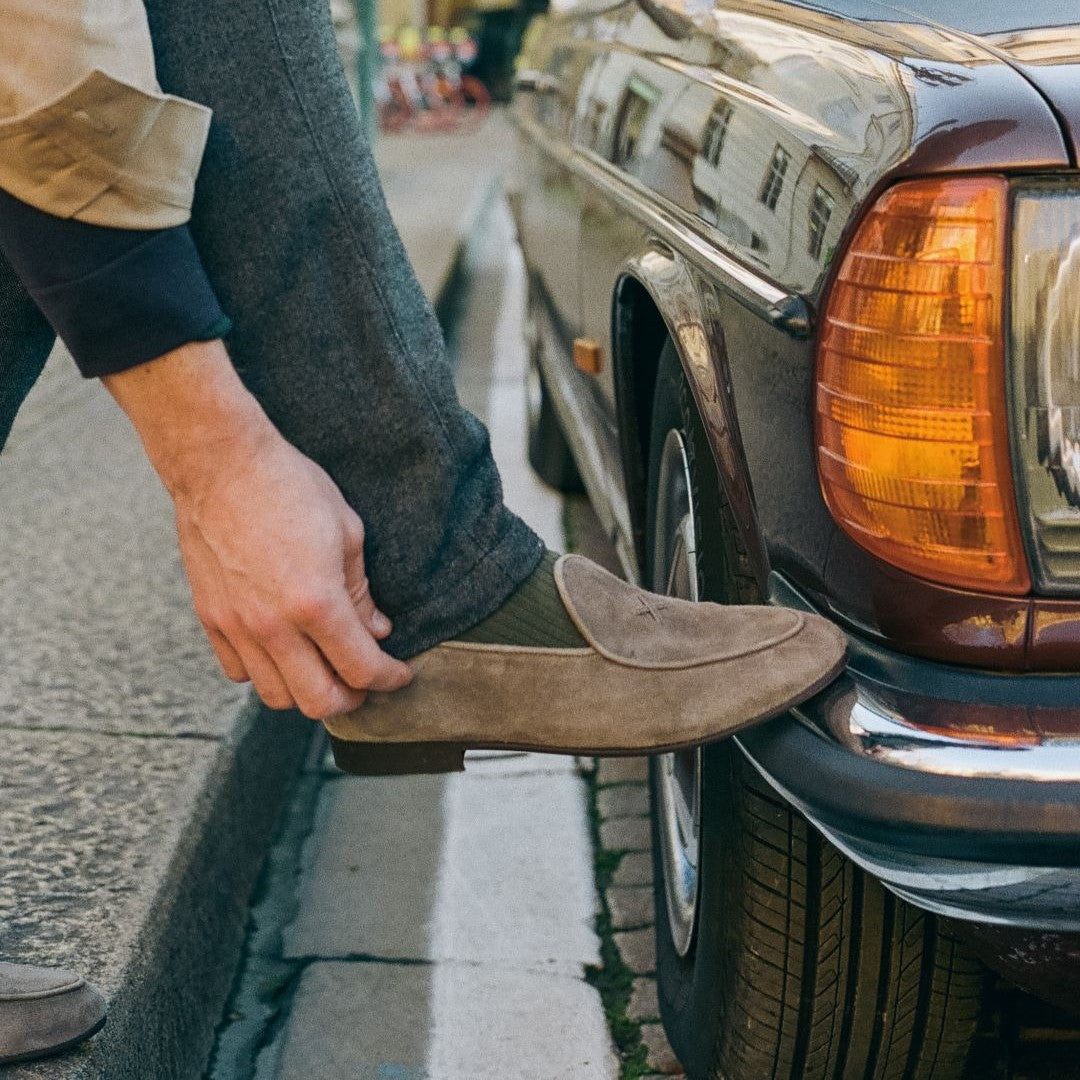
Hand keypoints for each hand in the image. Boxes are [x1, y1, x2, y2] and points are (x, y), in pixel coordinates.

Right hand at [104, 339, 411, 717]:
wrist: (220, 464)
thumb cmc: (288, 487)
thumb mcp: (347, 533)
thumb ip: (362, 592)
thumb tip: (377, 631)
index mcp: (316, 602)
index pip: (361, 668)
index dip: (390, 678)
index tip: (399, 674)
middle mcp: (273, 625)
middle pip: (319, 701)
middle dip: (352, 698)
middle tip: (365, 681)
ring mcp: (237, 626)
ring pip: (276, 695)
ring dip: (308, 691)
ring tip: (325, 670)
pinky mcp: (211, 618)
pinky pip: (239, 672)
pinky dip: (266, 674)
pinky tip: (284, 652)